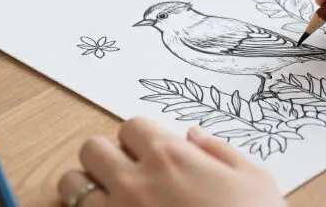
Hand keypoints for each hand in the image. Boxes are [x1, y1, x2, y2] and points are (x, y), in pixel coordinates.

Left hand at [58, 117, 285, 206]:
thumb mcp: (254, 179)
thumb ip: (219, 151)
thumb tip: (194, 136)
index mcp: (170, 157)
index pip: (131, 127)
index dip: (141, 139)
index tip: (152, 154)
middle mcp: (135, 181)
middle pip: (92, 149)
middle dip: (106, 158)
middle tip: (126, 174)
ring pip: (72, 185)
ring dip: (86, 189)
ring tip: (109, 200)